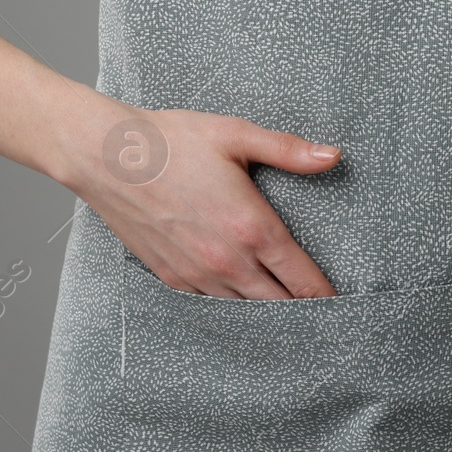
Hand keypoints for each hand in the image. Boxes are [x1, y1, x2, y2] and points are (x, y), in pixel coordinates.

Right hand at [63, 99, 342, 299]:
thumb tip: (333, 155)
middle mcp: (227, 260)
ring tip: (291, 315)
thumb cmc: (172, 141)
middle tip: (325, 317)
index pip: (303, 279)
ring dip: (269, 314)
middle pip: (280, 306)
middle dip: (305, 312)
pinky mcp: (172, 277)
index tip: (343, 305)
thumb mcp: (236, 134)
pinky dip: (233, 308)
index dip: (327, 296)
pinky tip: (244, 303)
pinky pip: (212, 306)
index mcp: (251, 227)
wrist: (108, 157)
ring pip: (246, 312)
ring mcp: (197, 274)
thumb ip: (288, 150)